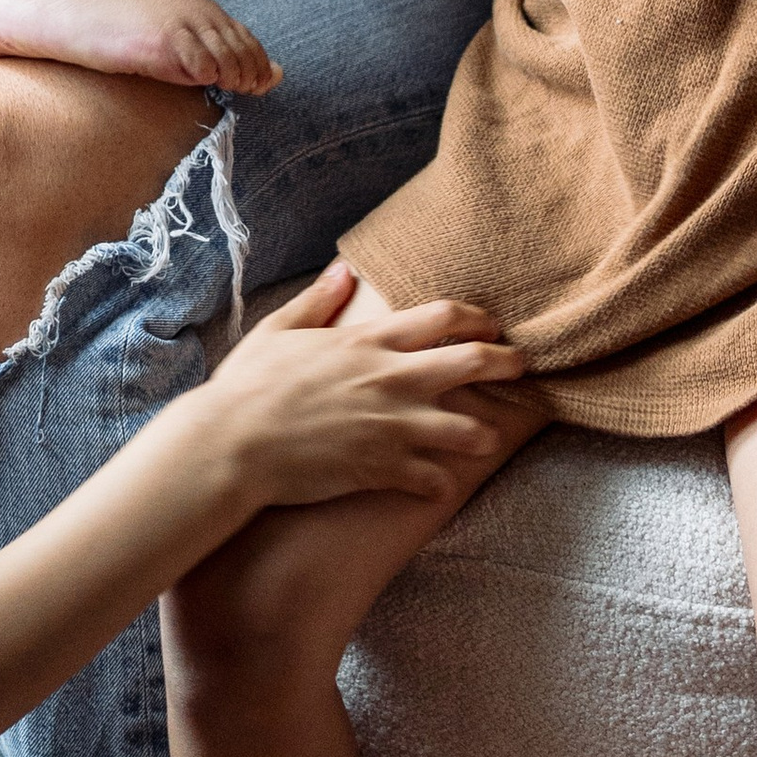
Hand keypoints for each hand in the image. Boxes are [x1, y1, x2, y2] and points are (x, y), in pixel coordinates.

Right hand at [198, 263, 525, 506]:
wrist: (233, 445)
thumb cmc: (248, 386)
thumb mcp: (278, 330)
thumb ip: (317, 300)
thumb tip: (345, 272)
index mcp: (368, 341)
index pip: (442, 317)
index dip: (476, 318)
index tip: (491, 327)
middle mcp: (390, 379)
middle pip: (472, 364)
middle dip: (507, 364)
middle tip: (522, 368)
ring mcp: (392, 426)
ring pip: (467, 429)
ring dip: (482, 434)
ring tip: (486, 439)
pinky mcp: (383, 468)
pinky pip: (434, 479)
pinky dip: (441, 483)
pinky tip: (439, 485)